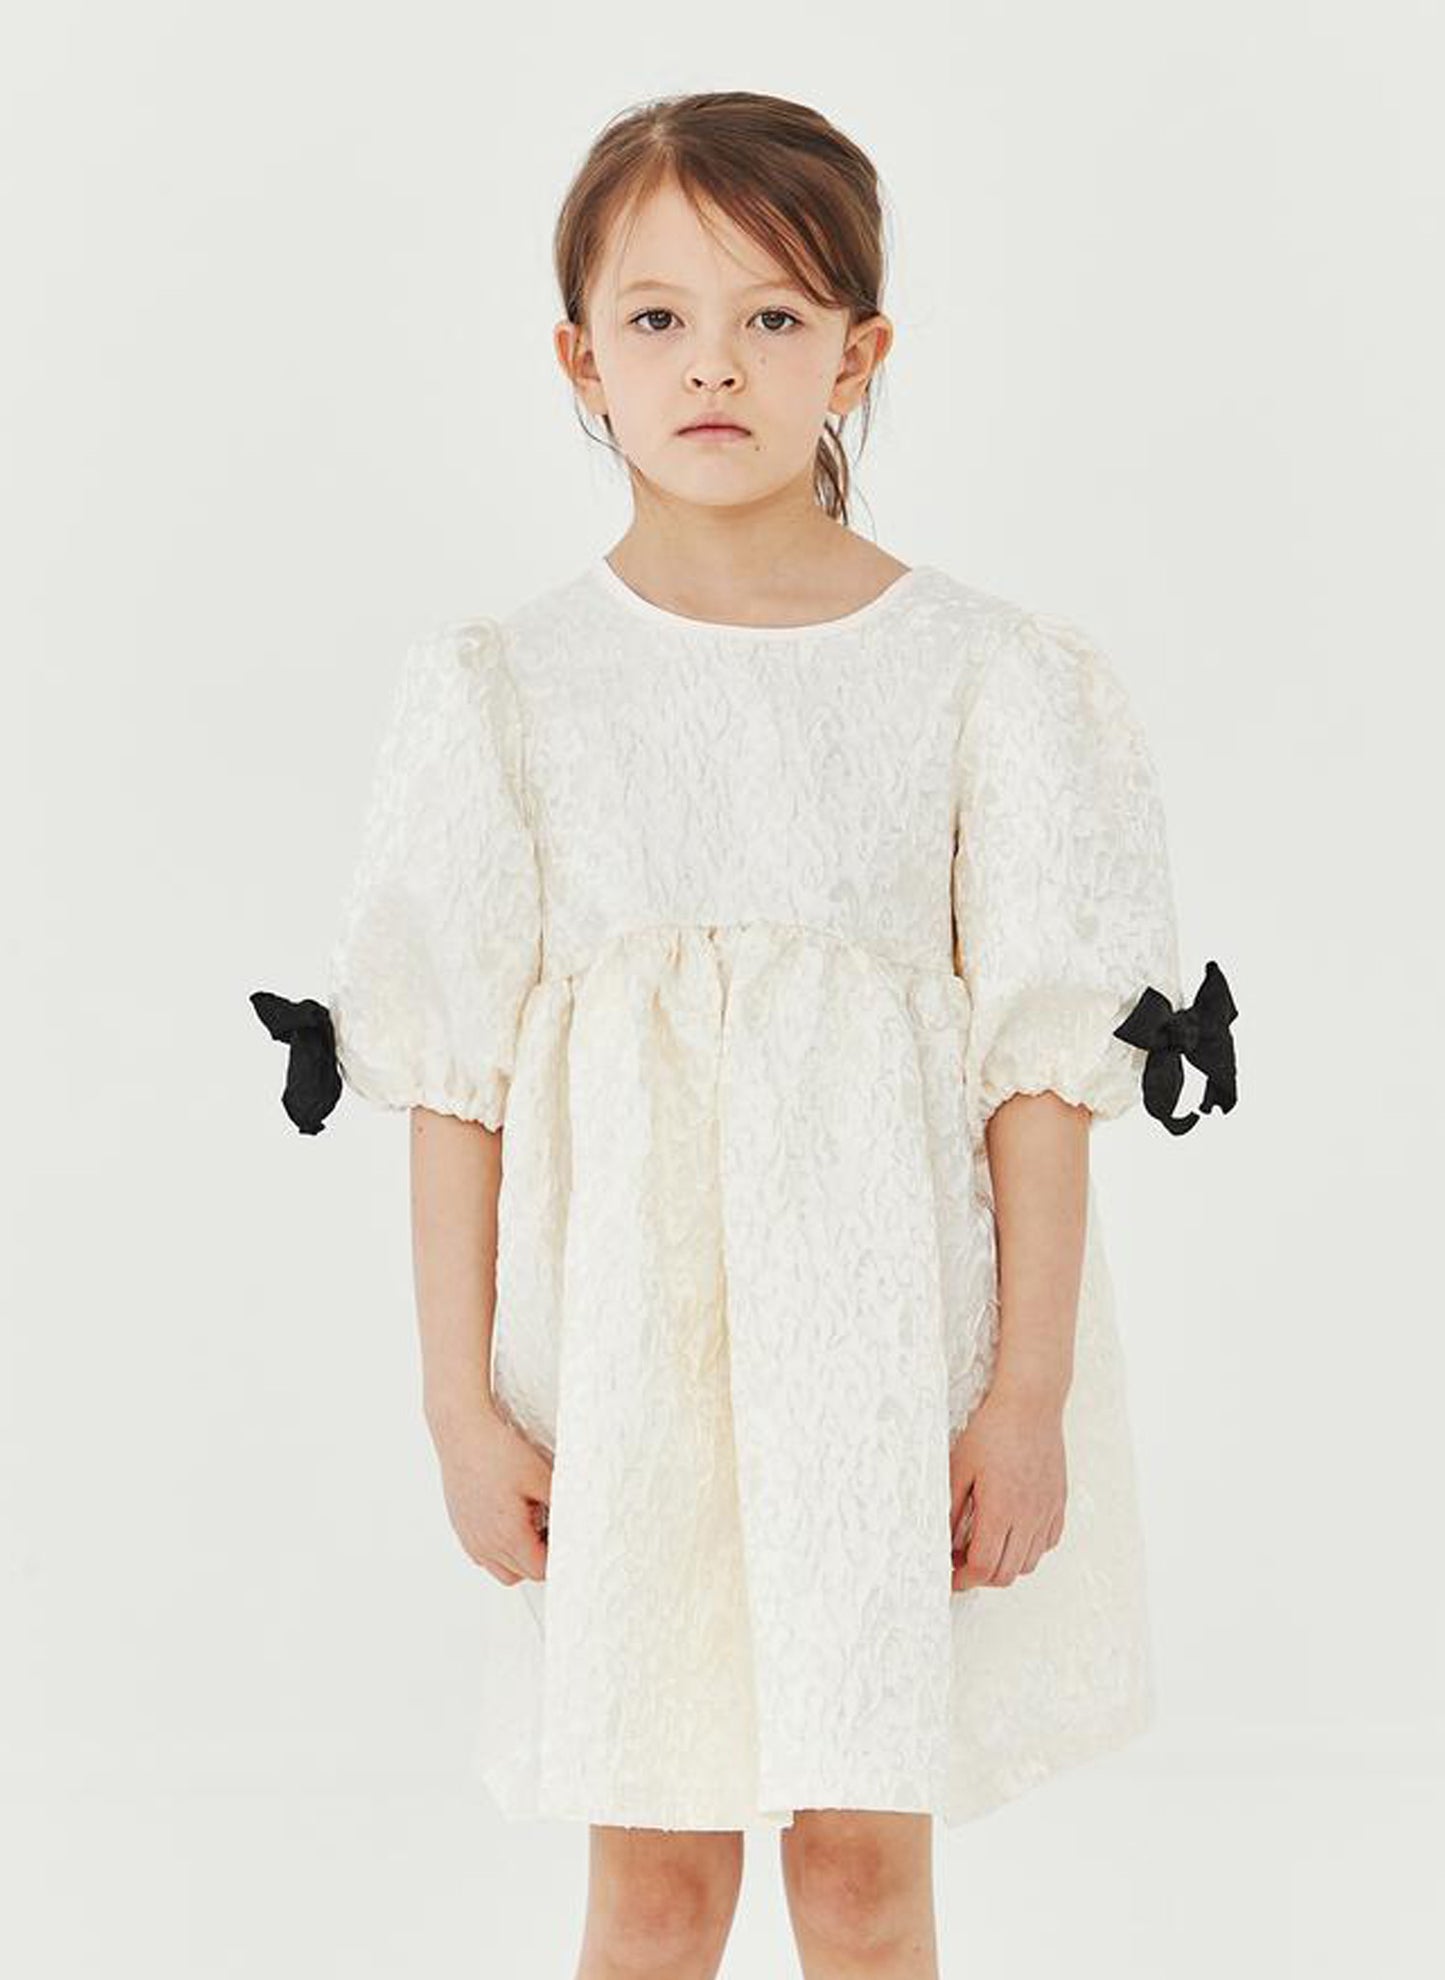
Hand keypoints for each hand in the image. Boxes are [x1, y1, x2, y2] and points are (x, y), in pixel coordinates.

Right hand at [431, 1405, 551, 1585]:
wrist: (462, 1433)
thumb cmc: (496, 1451)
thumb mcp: (541, 1475)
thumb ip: (561, 1503)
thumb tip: (576, 1519)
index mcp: (508, 1535)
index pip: (540, 1570)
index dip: (557, 1556)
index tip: (564, 1536)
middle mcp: (485, 1544)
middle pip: (522, 1574)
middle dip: (540, 1557)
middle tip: (551, 1528)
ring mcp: (470, 1538)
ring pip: (500, 1569)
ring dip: (518, 1557)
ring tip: (530, 1526)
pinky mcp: (461, 1528)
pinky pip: (483, 1555)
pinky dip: (498, 1549)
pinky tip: (508, 1521)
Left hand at [949, 1379, 1066, 1591]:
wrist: (1030, 1405)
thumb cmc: (992, 1430)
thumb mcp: (959, 1467)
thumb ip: (952, 1508)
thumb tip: (945, 1541)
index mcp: (1000, 1509)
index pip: (984, 1566)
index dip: (963, 1579)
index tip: (950, 1575)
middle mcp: (1028, 1517)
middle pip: (1007, 1573)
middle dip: (981, 1577)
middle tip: (962, 1563)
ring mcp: (1047, 1511)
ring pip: (1029, 1563)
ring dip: (1005, 1565)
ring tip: (986, 1546)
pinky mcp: (1058, 1503)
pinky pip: (1048, 1543)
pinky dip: (1029, 1549)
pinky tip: (1012, 1532)